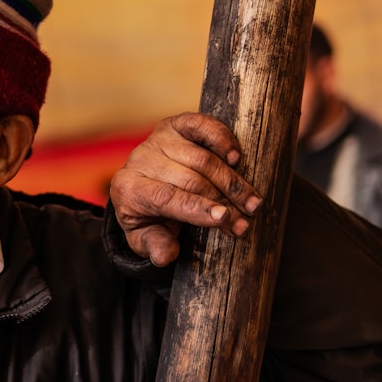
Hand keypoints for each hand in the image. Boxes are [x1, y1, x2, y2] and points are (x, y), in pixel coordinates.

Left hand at [109, 112, 262, 266]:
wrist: (142, 186)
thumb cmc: (148, 216)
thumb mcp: (145, 237)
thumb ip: (154, 245)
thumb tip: (165, 256)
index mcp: (129, 189)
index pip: (167, 197)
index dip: (198, 208)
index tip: (226, 219)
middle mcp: (140, 160)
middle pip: (191, 179)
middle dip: (222, 202)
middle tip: (245, 222)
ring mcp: (157, 140)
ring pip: (203, 158)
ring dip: (232, 181)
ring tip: (251, 203)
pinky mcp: (174, 125)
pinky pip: (200, 125)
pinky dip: (221, 138)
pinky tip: (236, 157)